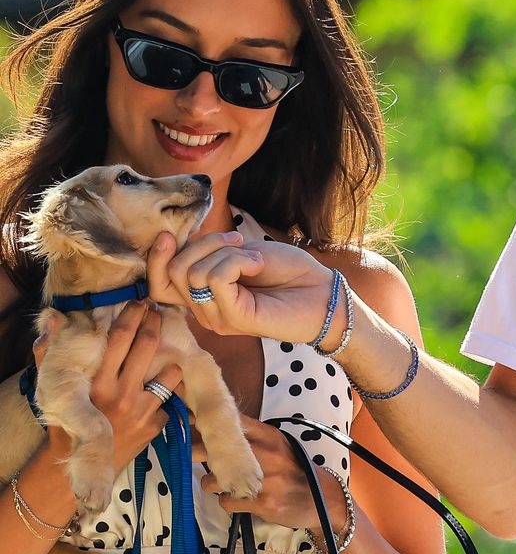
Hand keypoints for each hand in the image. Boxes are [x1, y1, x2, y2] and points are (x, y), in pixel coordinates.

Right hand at [36, 301, 184, 473]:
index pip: (120, 339)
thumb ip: (50, 356)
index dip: (132, 317)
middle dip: (155, 326)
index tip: (140, 303)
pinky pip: (168, 402)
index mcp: (97, 383)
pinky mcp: (155, 426)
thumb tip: (52, 322)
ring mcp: (142, 410)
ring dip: (171, 364)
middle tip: (158, 313)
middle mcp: (122, 394)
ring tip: (168, 359)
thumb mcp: (56, 392)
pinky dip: (166, 397)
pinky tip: (160, 396)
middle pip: (147, 347)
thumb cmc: (67, 425)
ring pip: (169, 375)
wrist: (83, 468)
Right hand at [148, 230, 335, 344]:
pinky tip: (258, 265)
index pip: (158, 284)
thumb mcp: (240, 252)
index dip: (155, 258)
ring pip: (194, 272)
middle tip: (238, 241)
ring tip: (255, 259)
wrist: (322, 292)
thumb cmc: (287, 271)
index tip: (168, 234)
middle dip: (203, 244)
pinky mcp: (234, 319)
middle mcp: (204, 310)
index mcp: (203, 295)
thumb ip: (208, 252)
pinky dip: (237, 261)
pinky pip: (216, 279)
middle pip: (173, 271)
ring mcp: (217, 317)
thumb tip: (174, 240)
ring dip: (226, 252)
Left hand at [193, 414, 348, 536]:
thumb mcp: (277, 444)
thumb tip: (213, 426)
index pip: (226, 421)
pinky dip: (228, 502)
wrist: (321, 498)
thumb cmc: (293, 468)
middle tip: (193, 456)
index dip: (203, 422)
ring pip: (211, 479)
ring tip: (226, 484)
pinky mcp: (259, 501)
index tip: (189, 424)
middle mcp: (262, 453)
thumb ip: (250, 434)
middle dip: (195, 453)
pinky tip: (240, 500)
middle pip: (210, 448)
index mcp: (266, 434)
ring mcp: (261, 478)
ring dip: (213, 483)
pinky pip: (225, 501)